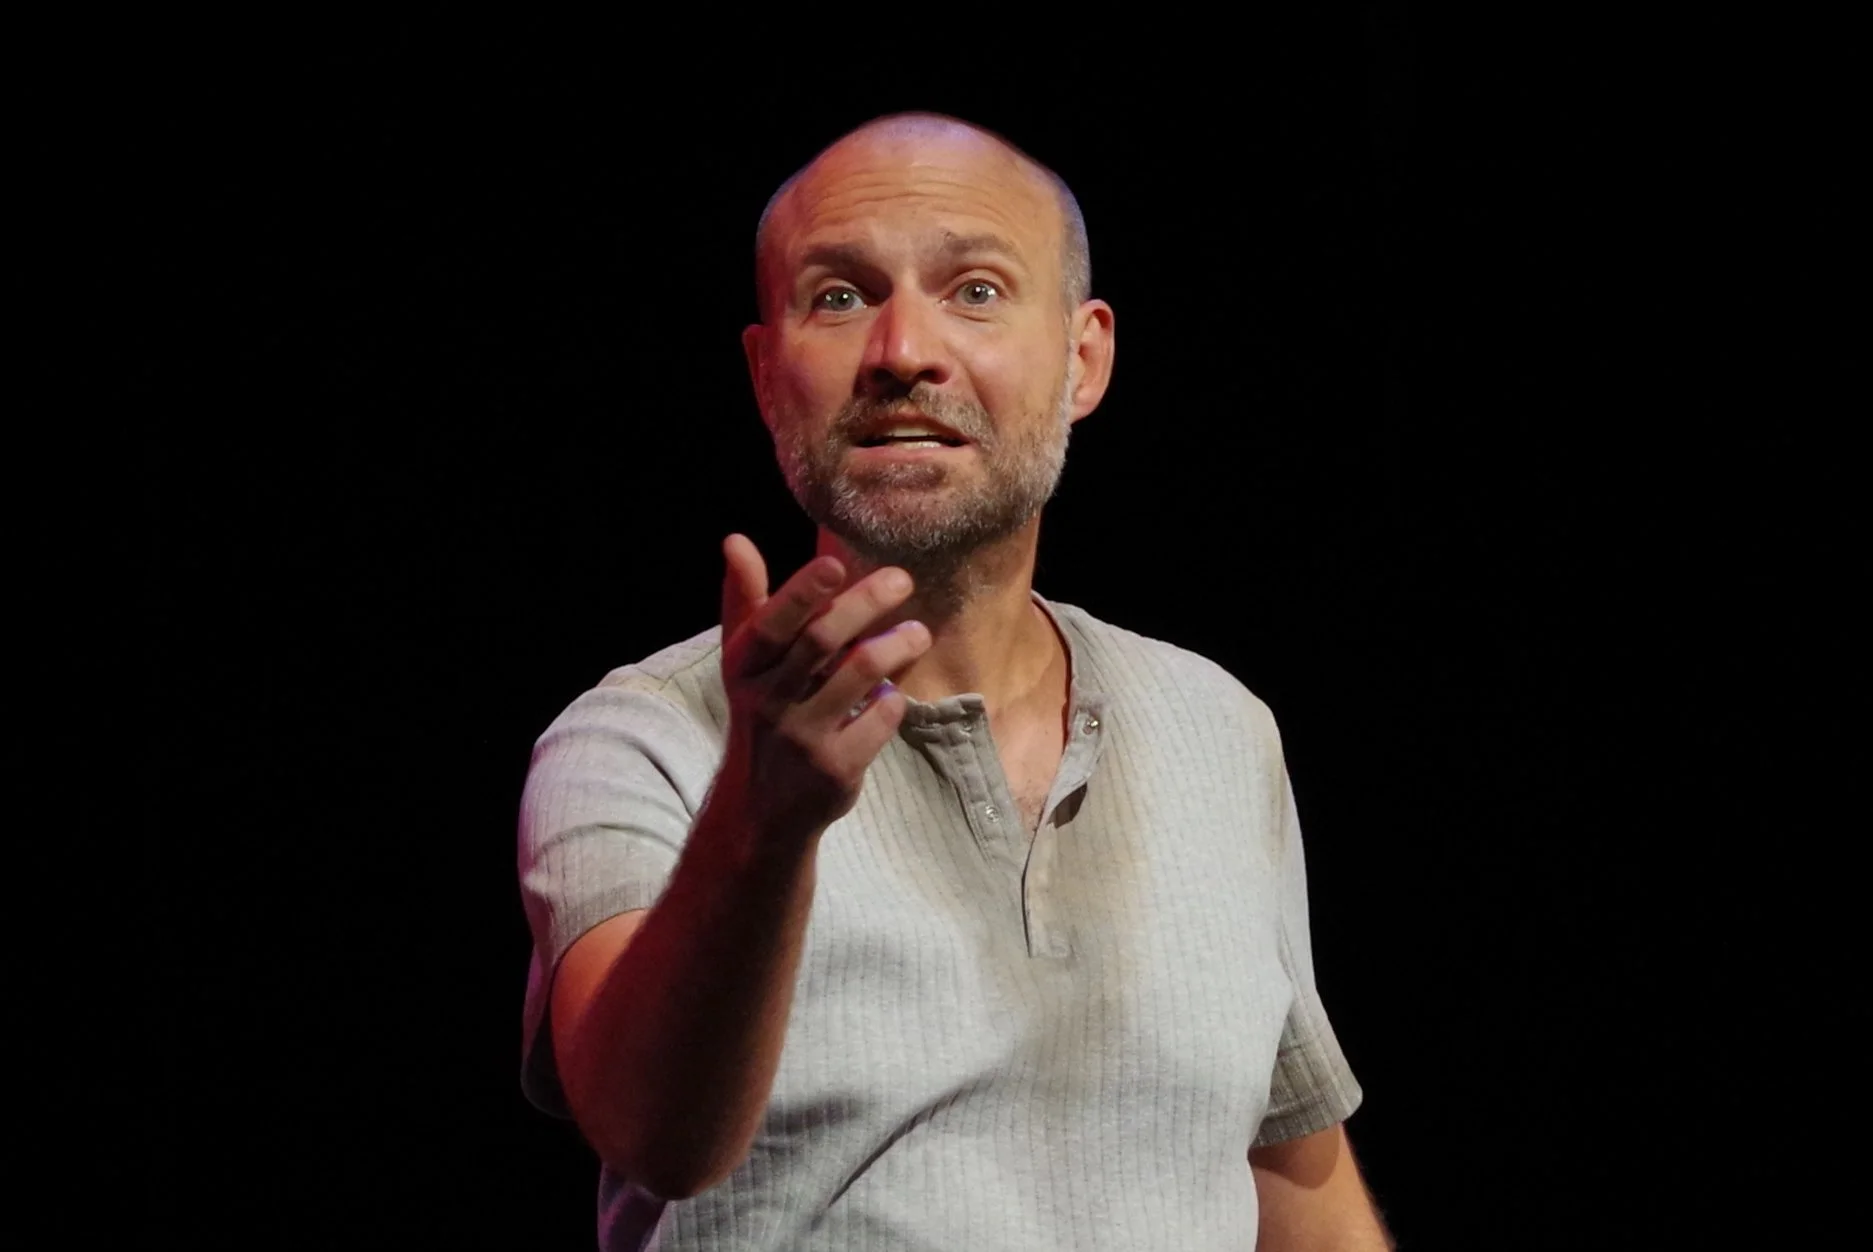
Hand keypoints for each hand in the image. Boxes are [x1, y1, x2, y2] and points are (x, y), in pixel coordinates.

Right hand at [715, 533, 930, 842]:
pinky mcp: (835, 770)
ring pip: (860, 674)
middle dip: (866, 603)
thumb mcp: (744, 664)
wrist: (761, 808)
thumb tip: (736, 539)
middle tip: (903, 580)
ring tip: (919, 632)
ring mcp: (802, 738)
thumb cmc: (761, 713)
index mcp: (744, 668)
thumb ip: (745, 601)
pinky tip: (894, 689)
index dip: (802, 592)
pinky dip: (893, 696)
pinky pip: (880, 718)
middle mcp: (767, 701)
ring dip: (896, 645)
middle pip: (822, 640)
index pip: (771, 623)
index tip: (834, 564)